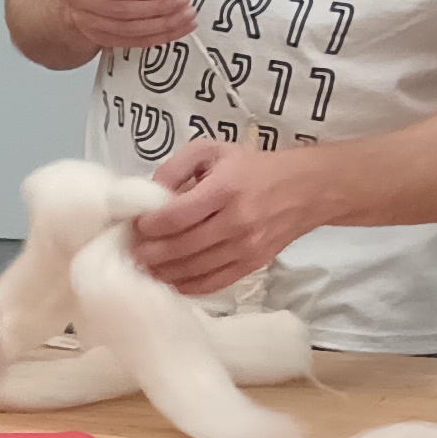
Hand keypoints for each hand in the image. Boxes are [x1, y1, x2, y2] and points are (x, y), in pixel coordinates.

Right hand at [56, 0, 196, 54]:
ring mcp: (85, 22)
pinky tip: (177, 30)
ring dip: (162, 25)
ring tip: (186, 16)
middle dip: (158, 8)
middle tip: (183, 1)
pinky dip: (156, 38)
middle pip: (121, 10)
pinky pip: (130, 42)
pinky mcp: (97, 38)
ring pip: (127, 30)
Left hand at [126, 142, 328, 294]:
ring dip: (163, 273)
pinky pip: (214, 282)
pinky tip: (169, 281)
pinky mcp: (252, 264)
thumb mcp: (213, 151)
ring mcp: (245, 247)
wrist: (307, 189)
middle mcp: (235, 221)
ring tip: (141, 269)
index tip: (135, 225)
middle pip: (181, 247)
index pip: (176, 216)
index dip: (149, 225)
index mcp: (224, 190)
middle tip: (128, 253)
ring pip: (194, 269)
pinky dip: (188, 286)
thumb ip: (177, 167)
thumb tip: (151, 194)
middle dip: (149, 253)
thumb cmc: (254, 167)